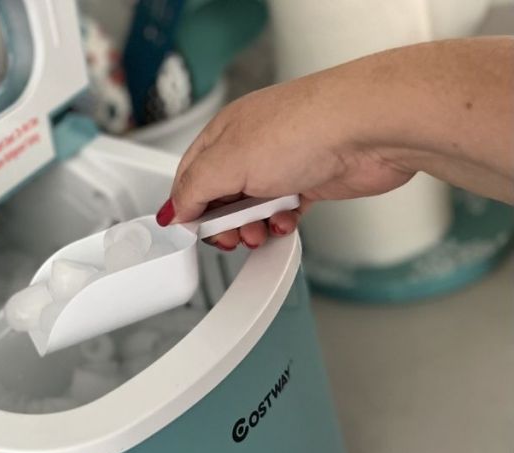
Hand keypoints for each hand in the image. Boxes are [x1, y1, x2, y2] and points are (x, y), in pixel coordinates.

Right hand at [155, 72, 414, 249]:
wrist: (368, 128)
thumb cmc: (304, 127)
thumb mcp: (226, 162)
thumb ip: (192, 190)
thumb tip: (175, 210)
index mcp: (224, 133)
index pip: (190, 175)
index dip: (187, 206)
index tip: (192, 230)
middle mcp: (251, 145)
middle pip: (221, 196)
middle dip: (223, 223)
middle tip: (230, 235)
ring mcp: (283, 163)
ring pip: (253, 207)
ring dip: (253, 226)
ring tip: (260, 232)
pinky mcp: (312, 180)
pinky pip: (285, 211)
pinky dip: (281, 223)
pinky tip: (286, 223)